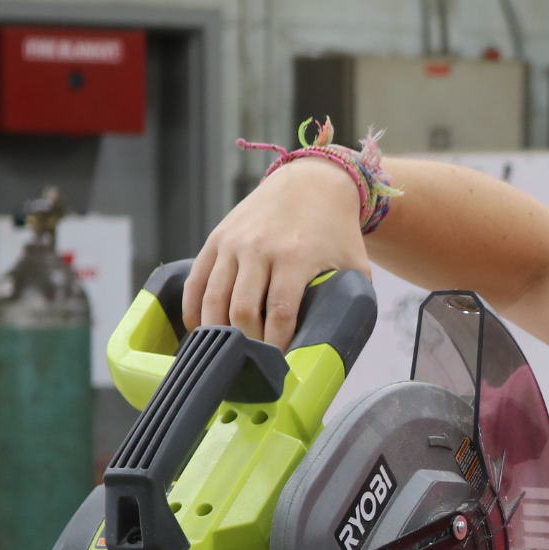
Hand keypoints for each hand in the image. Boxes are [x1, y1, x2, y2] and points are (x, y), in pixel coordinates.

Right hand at [184, 157, 369, 348]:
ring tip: (227, 355)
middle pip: (243, 310)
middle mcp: (260, 249)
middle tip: (254, 365)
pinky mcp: (216, 240)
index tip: (279, 366)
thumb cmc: (336, 231)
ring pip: (214, 299)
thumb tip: (339, 345)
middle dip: (247, 344)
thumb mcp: (354, 265)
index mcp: (296, 257)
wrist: (310, 182)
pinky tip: (200, 331)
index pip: (281, 312)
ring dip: (218, 333)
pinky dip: (194, 311)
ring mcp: (234, 243)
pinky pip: (197, 282)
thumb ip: (351, 302)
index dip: (277, 344)